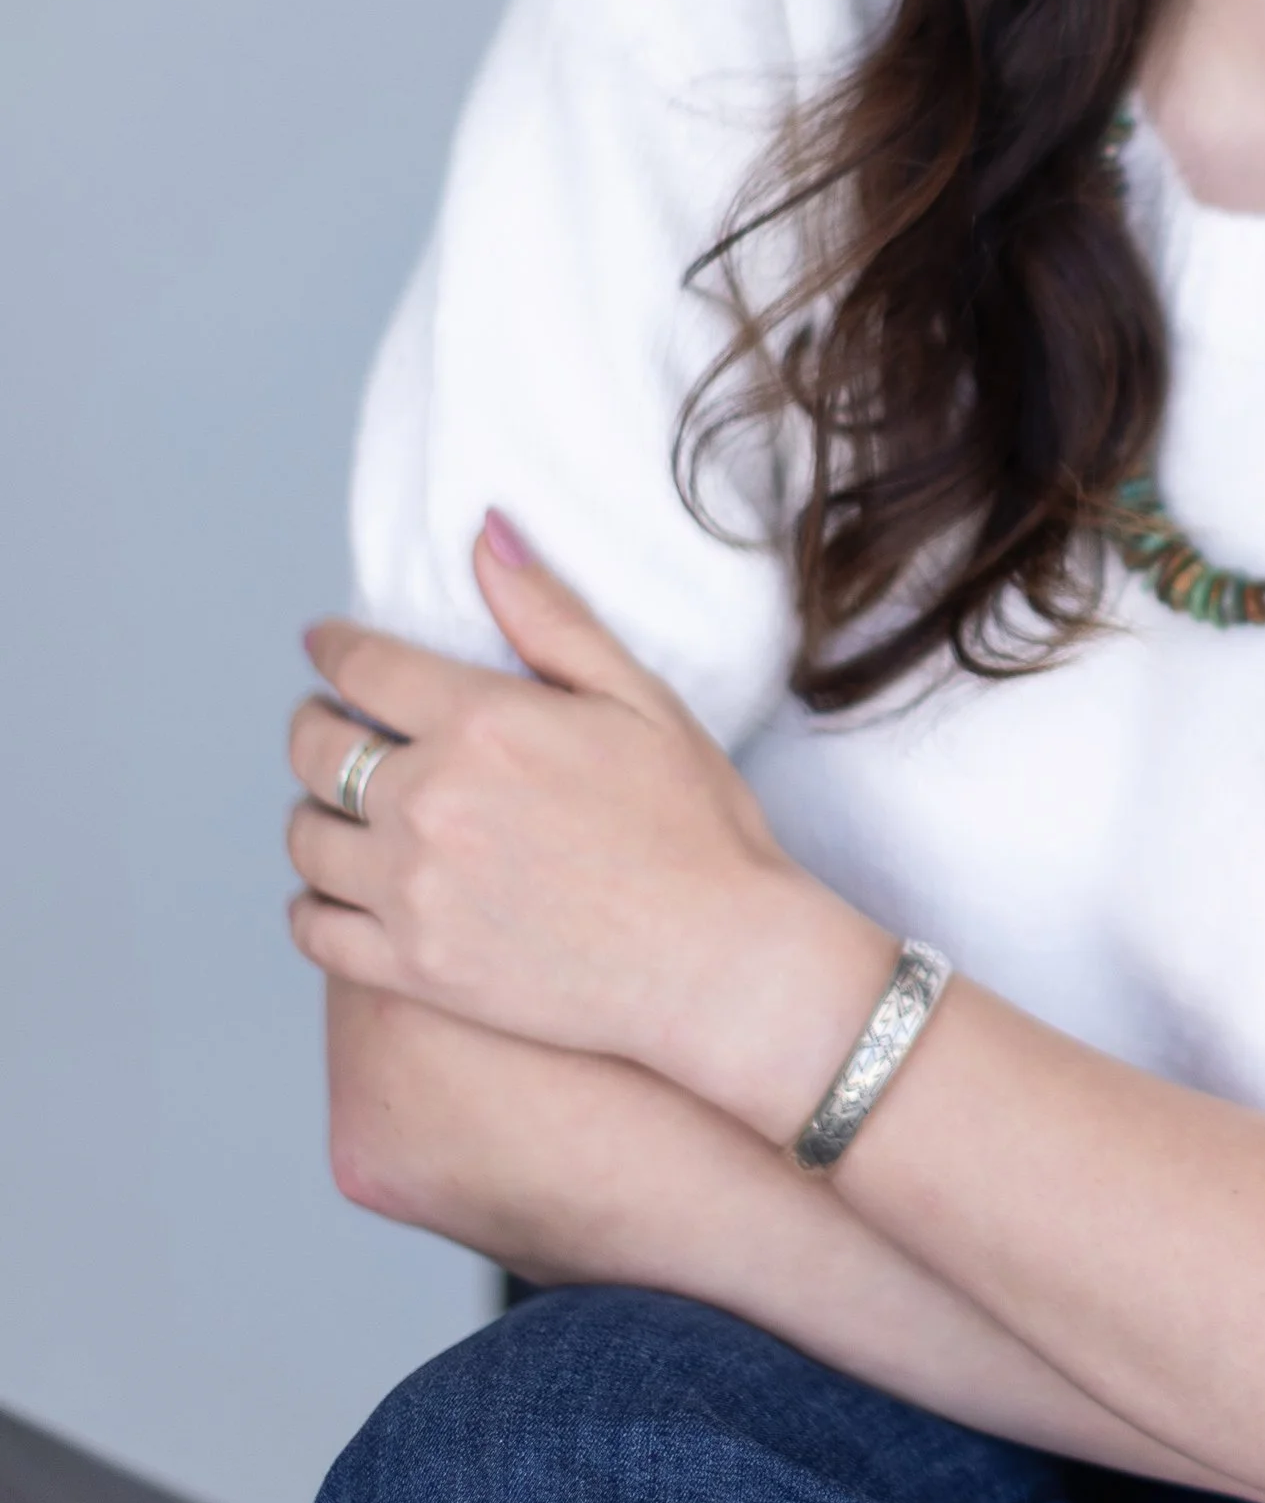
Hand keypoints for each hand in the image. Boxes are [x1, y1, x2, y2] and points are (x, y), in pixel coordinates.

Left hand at [286, 516, 884, 1139]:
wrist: (722, 963)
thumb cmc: (697, 826)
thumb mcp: (639, 700)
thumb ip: (551, 618)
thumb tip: (484, 533)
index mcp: (482, 724)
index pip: (361, 667)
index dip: (334, 647)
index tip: (326, 646)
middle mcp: (431, 804)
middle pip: (314, 747)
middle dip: (314, 722)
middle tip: (332, 723)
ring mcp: (414, 893)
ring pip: (304, 839)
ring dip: (311, 812)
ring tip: (341, 809)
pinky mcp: (414, 969)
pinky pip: (312, 930)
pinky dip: (310, 905)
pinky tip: (339, 892)